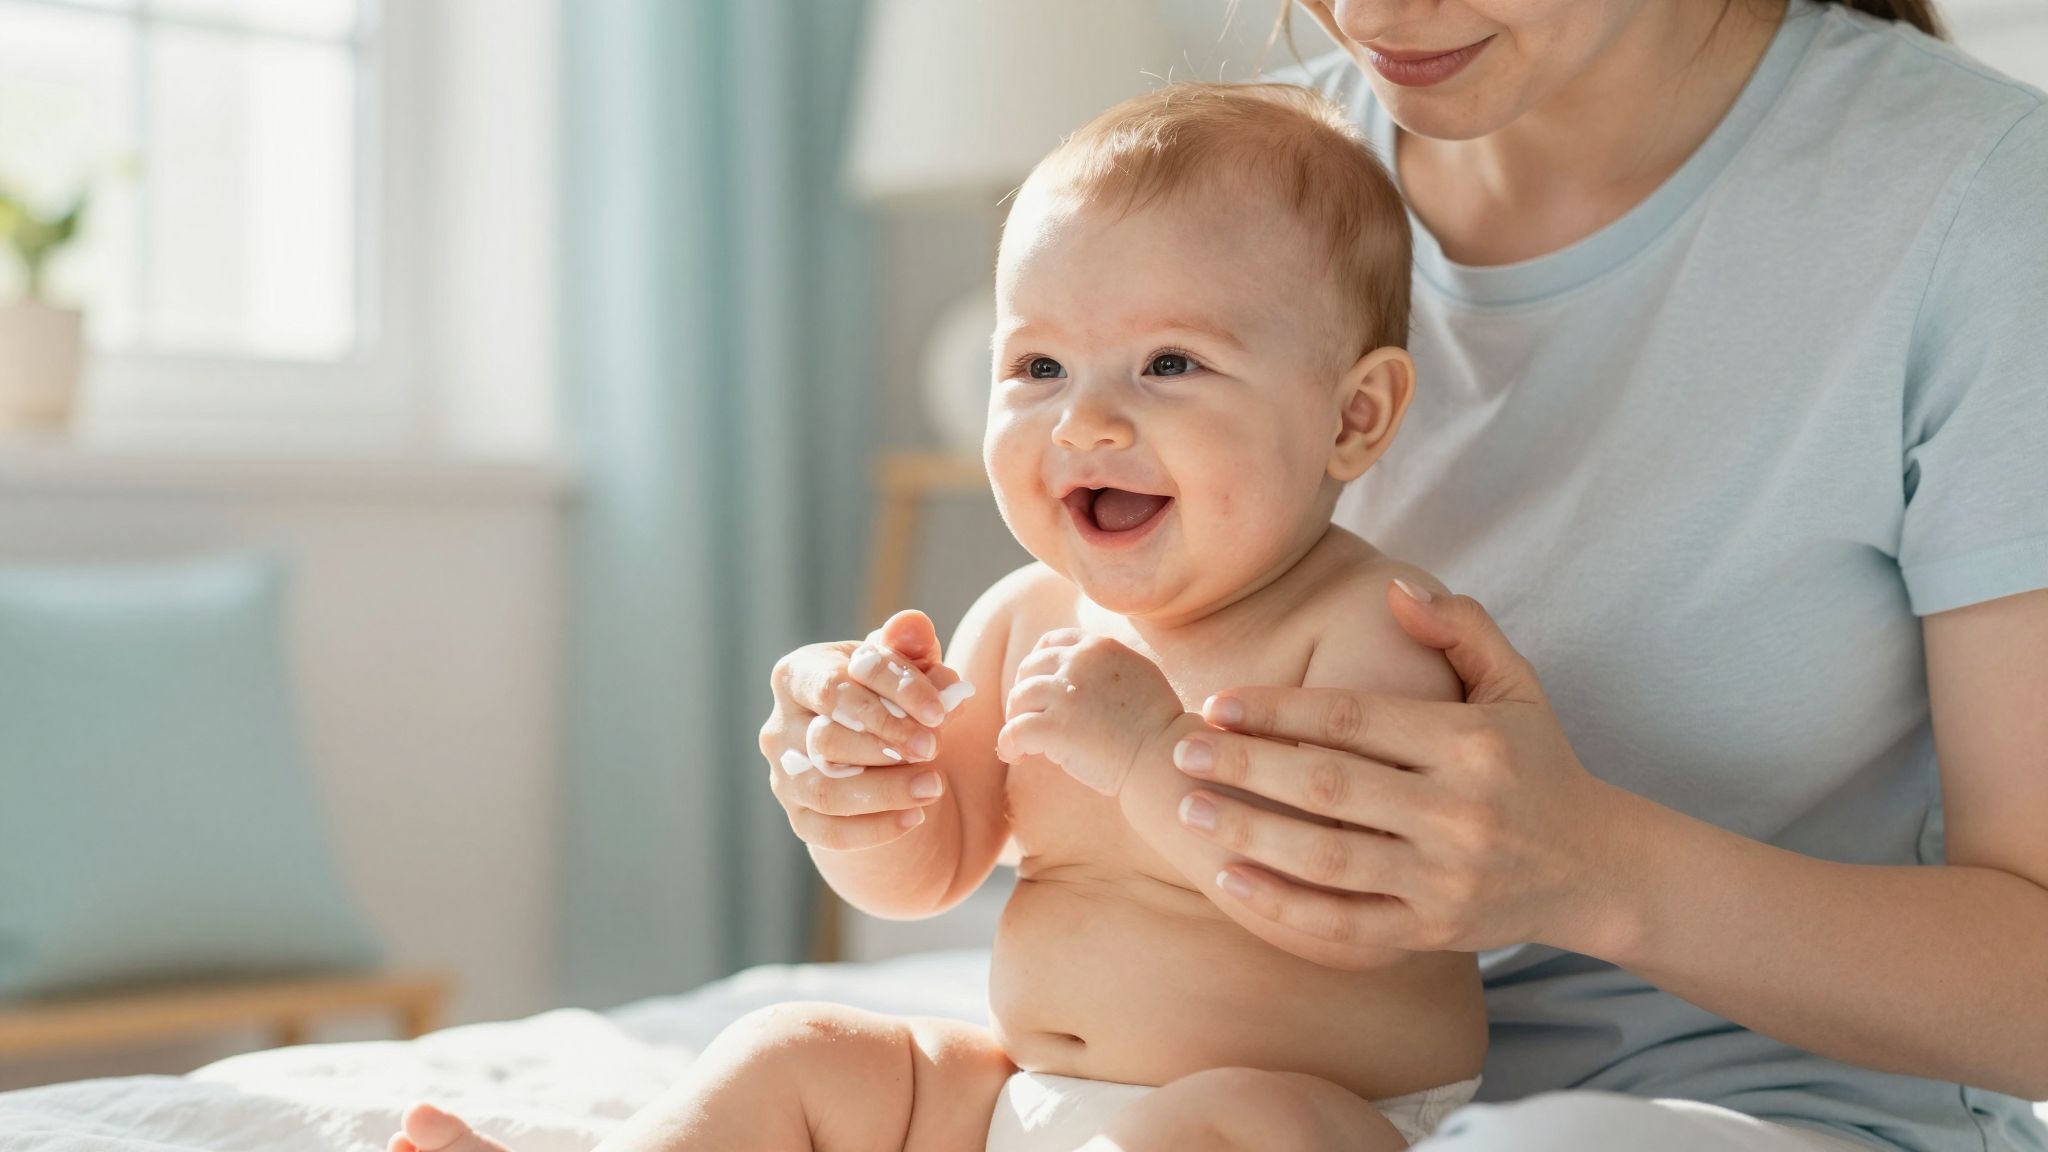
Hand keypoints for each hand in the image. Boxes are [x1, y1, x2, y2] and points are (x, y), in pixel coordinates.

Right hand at [759, 610, 975, 850]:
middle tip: (935, 747)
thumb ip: (910, 646)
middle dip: (885, 743)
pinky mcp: (799, 816)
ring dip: (884, 791)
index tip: (941, 710)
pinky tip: (915, 817)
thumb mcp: (904, 666)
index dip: (893, 695)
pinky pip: (828, 832)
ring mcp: (784, 775)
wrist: (880, 751)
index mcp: (798, 675)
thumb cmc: (891, 697)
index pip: (837, 684)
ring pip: (824, 790)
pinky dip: (874, 829)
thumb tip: (913, 624)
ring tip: (934, 786)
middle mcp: (780, 726)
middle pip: (826, 739)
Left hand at [996, 629, 1184, 795]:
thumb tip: (1076, 675)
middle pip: (1030, 669)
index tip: (1039, 687)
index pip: (1052, 642)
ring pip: (1018, 698)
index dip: (1038, 665)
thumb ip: (1106, 666)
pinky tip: (1016, 755)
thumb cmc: (1156, 726)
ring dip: (1017, 719)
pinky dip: (1008, 744)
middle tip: (1029, 719)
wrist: (1164, 756)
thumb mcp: (1138, 675)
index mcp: (1099, 647)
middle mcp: (1079, 662)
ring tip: (1025, 743)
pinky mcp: (1055, 727)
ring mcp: (1065, 693)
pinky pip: (1013, 731)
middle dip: (1024, 694)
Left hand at [1170, 583, 1629, 965]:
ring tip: (1190, 808)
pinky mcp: (1432, 931)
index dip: (1279, 710)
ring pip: (1328, 858)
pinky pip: (1344, 923)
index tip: (1217, 704)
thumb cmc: (1538, 762)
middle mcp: (1457, 811)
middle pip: (1330, 786)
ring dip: (1250, 834)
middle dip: (1247, 768)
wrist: (1596, 867)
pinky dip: (1283, 906)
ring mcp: (1444, 878)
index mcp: (1469, 743)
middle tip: (1183, 751)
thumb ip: (1460, 626)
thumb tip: (1394, 587)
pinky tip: (1230, 878)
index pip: (1355, 720)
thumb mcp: (1515, 684)